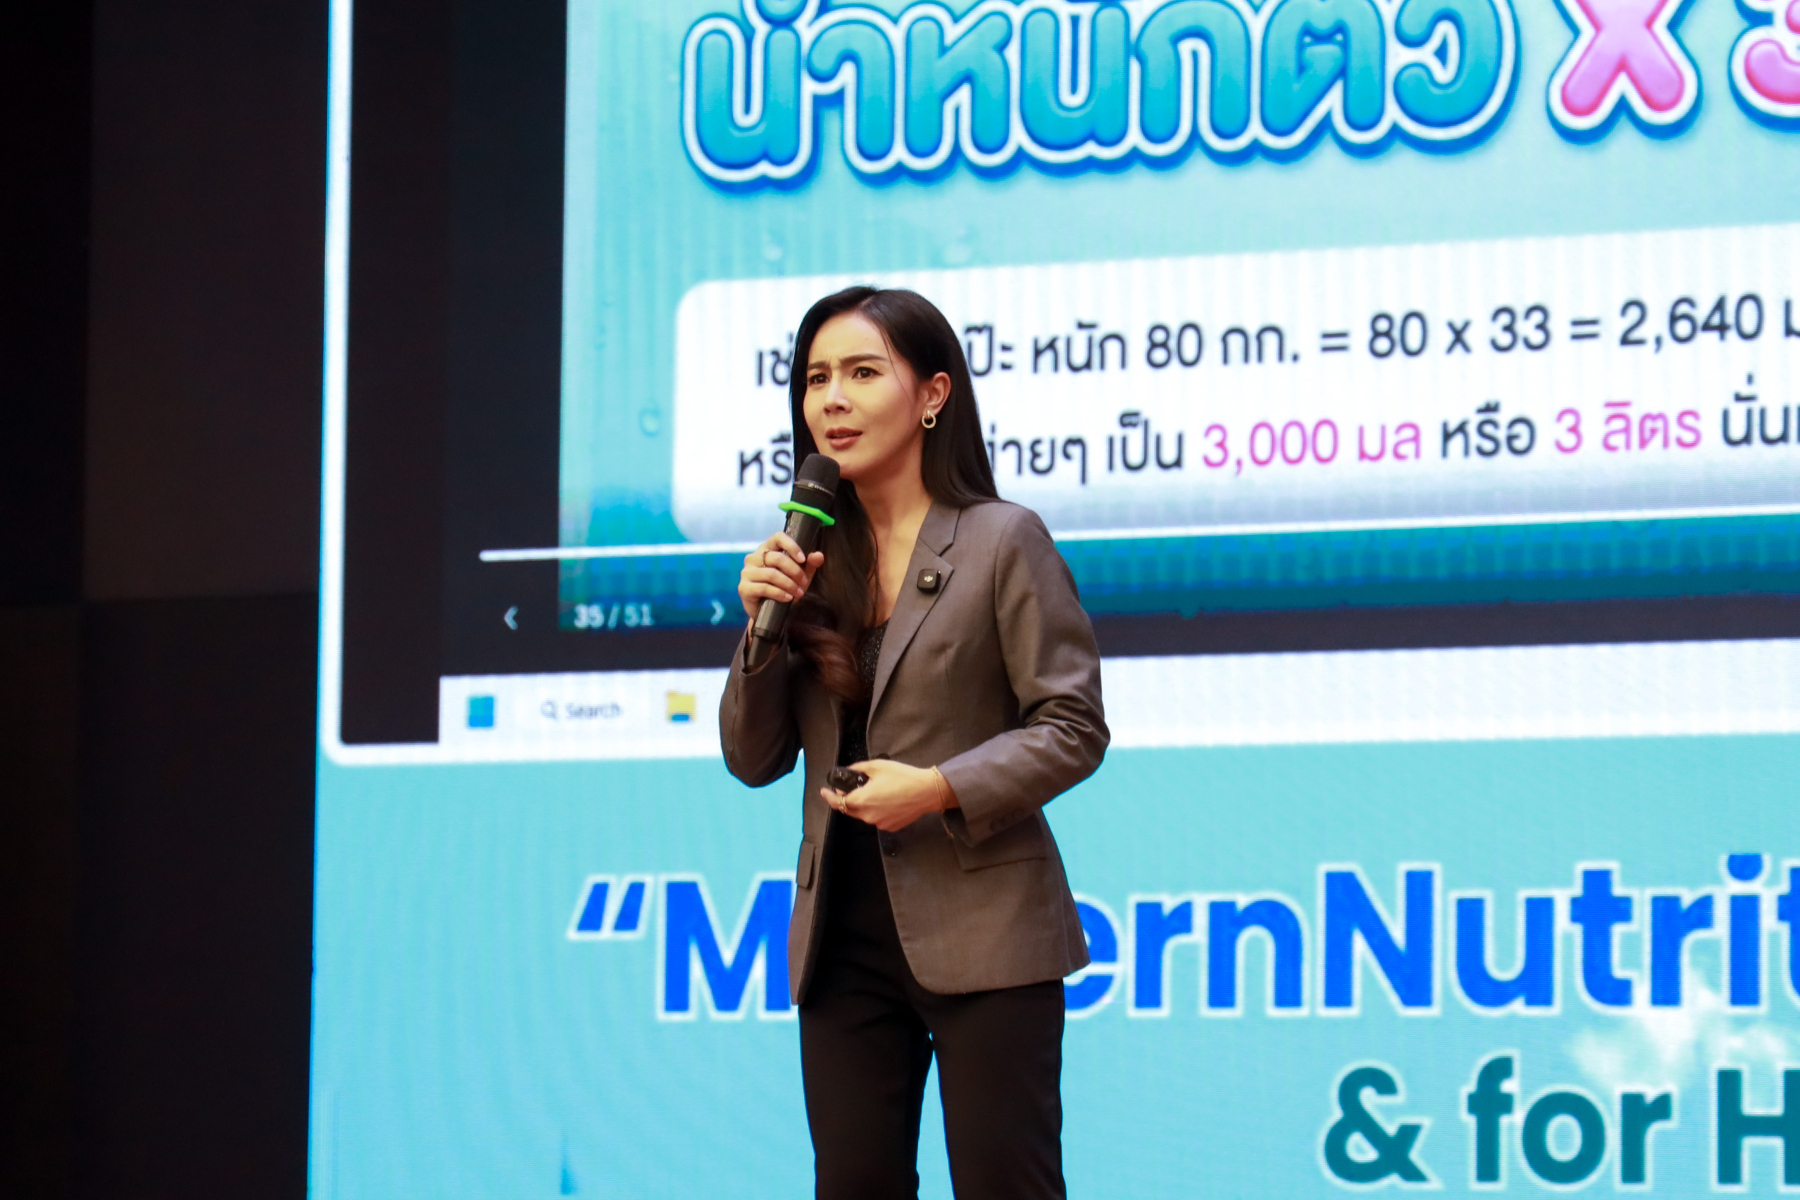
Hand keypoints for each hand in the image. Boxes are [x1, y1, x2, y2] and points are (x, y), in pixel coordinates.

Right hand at [738, 532, 823, 620]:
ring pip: (772, 574)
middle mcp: (754, 558)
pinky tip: (788, 598)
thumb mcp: (799, 576)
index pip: (778, 537)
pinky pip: (764, 588)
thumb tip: (819, 555)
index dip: (792, 546)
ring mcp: (747, 572)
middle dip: (795, 571)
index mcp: (766, 549)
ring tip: (798, 593)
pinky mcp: (744, 588)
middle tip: (804, 582)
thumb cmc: (783, 589)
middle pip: (777, 558)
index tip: (803, 559)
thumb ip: (809, 565)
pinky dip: (779, 593)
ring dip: (789, 584)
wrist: (769, 613)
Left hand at [822, 759, 956, 832]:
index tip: (824, 791)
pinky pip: (877, 819)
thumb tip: (849, 771)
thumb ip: (859, 768)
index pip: (838, 802)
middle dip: (845, 800)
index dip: (829, 797)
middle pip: (849, 810)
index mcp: (861, 800)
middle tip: (846, 789)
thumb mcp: (877, 766)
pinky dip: (876, 811)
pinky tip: (886, 801)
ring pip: (864, 815)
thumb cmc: (902, 777)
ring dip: (862, 805)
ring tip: (873, 792)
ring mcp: (879, 823)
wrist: (926, 792)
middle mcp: (868, 815)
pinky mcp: (890, 827)